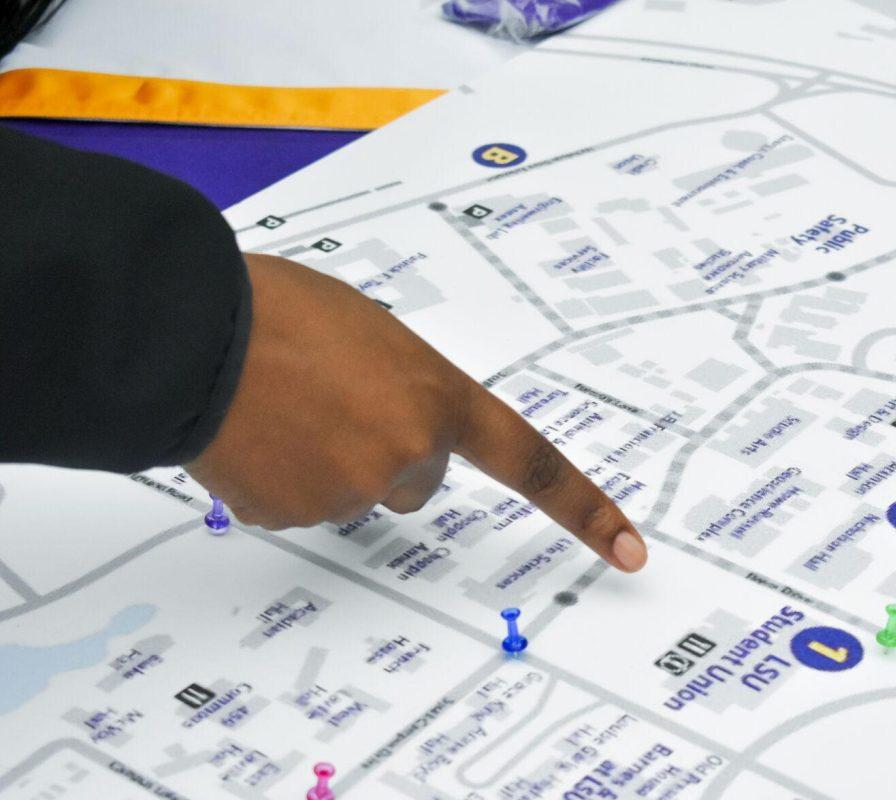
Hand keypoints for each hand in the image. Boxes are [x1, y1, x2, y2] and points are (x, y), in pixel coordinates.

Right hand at [186, 253, 648, 571]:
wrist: (192, 330)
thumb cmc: (282, 308)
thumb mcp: (374, 331)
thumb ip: (405, 385)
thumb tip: (387, 424)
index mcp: (439, 397)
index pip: (531, 462)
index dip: (583, 510)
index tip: (630, 552)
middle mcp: (407, 455)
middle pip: (413, 478)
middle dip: (384, 448)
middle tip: (331, 398)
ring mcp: (348, 493)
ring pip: (352, 490)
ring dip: (326, 456)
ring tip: (281, 402)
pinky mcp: (291, 516)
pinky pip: (299, 500)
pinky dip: (281, 474)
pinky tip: (254, 431)